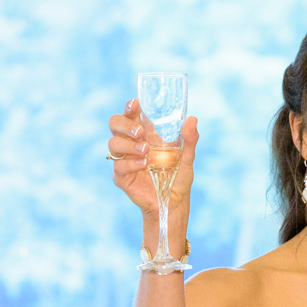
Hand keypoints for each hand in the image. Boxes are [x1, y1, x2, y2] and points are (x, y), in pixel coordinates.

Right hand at [108, 99, 199, 220]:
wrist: (174, 202)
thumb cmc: (178, 177)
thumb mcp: (187, 158)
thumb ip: (190, 139)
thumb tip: (192, 119)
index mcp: (145, 135)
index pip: (131, 115)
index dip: (129, 108)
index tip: (135, 104)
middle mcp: (131, 144)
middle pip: (115, 124)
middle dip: (124, 124)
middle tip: (140, 132)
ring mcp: (124, 159)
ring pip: (113, 144)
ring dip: (128, 145)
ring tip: (145, 151)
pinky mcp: (121, 176)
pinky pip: (118, 166)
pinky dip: (131, 164)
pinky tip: (144, 165)